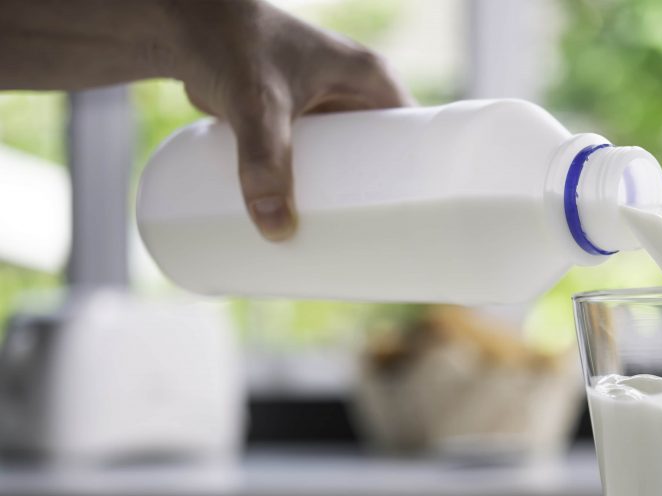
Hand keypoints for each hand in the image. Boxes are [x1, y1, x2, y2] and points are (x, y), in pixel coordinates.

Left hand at [172, 0, 410, 240]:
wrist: (181, 25)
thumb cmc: (232, 45)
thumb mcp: (258, 104)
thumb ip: (265, 162)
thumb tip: (277, 230)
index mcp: (372, 81)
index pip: (417, 136)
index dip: (423, 179)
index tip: (420, 223)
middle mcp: (355, 94)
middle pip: (385, 159)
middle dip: (383, 201)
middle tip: (381, 246)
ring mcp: (324, 111)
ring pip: (350, 166)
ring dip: (349, 201)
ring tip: (351, 245)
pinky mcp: (295, 125)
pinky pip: (320, 166)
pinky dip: (319, 193)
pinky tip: (316, 224)